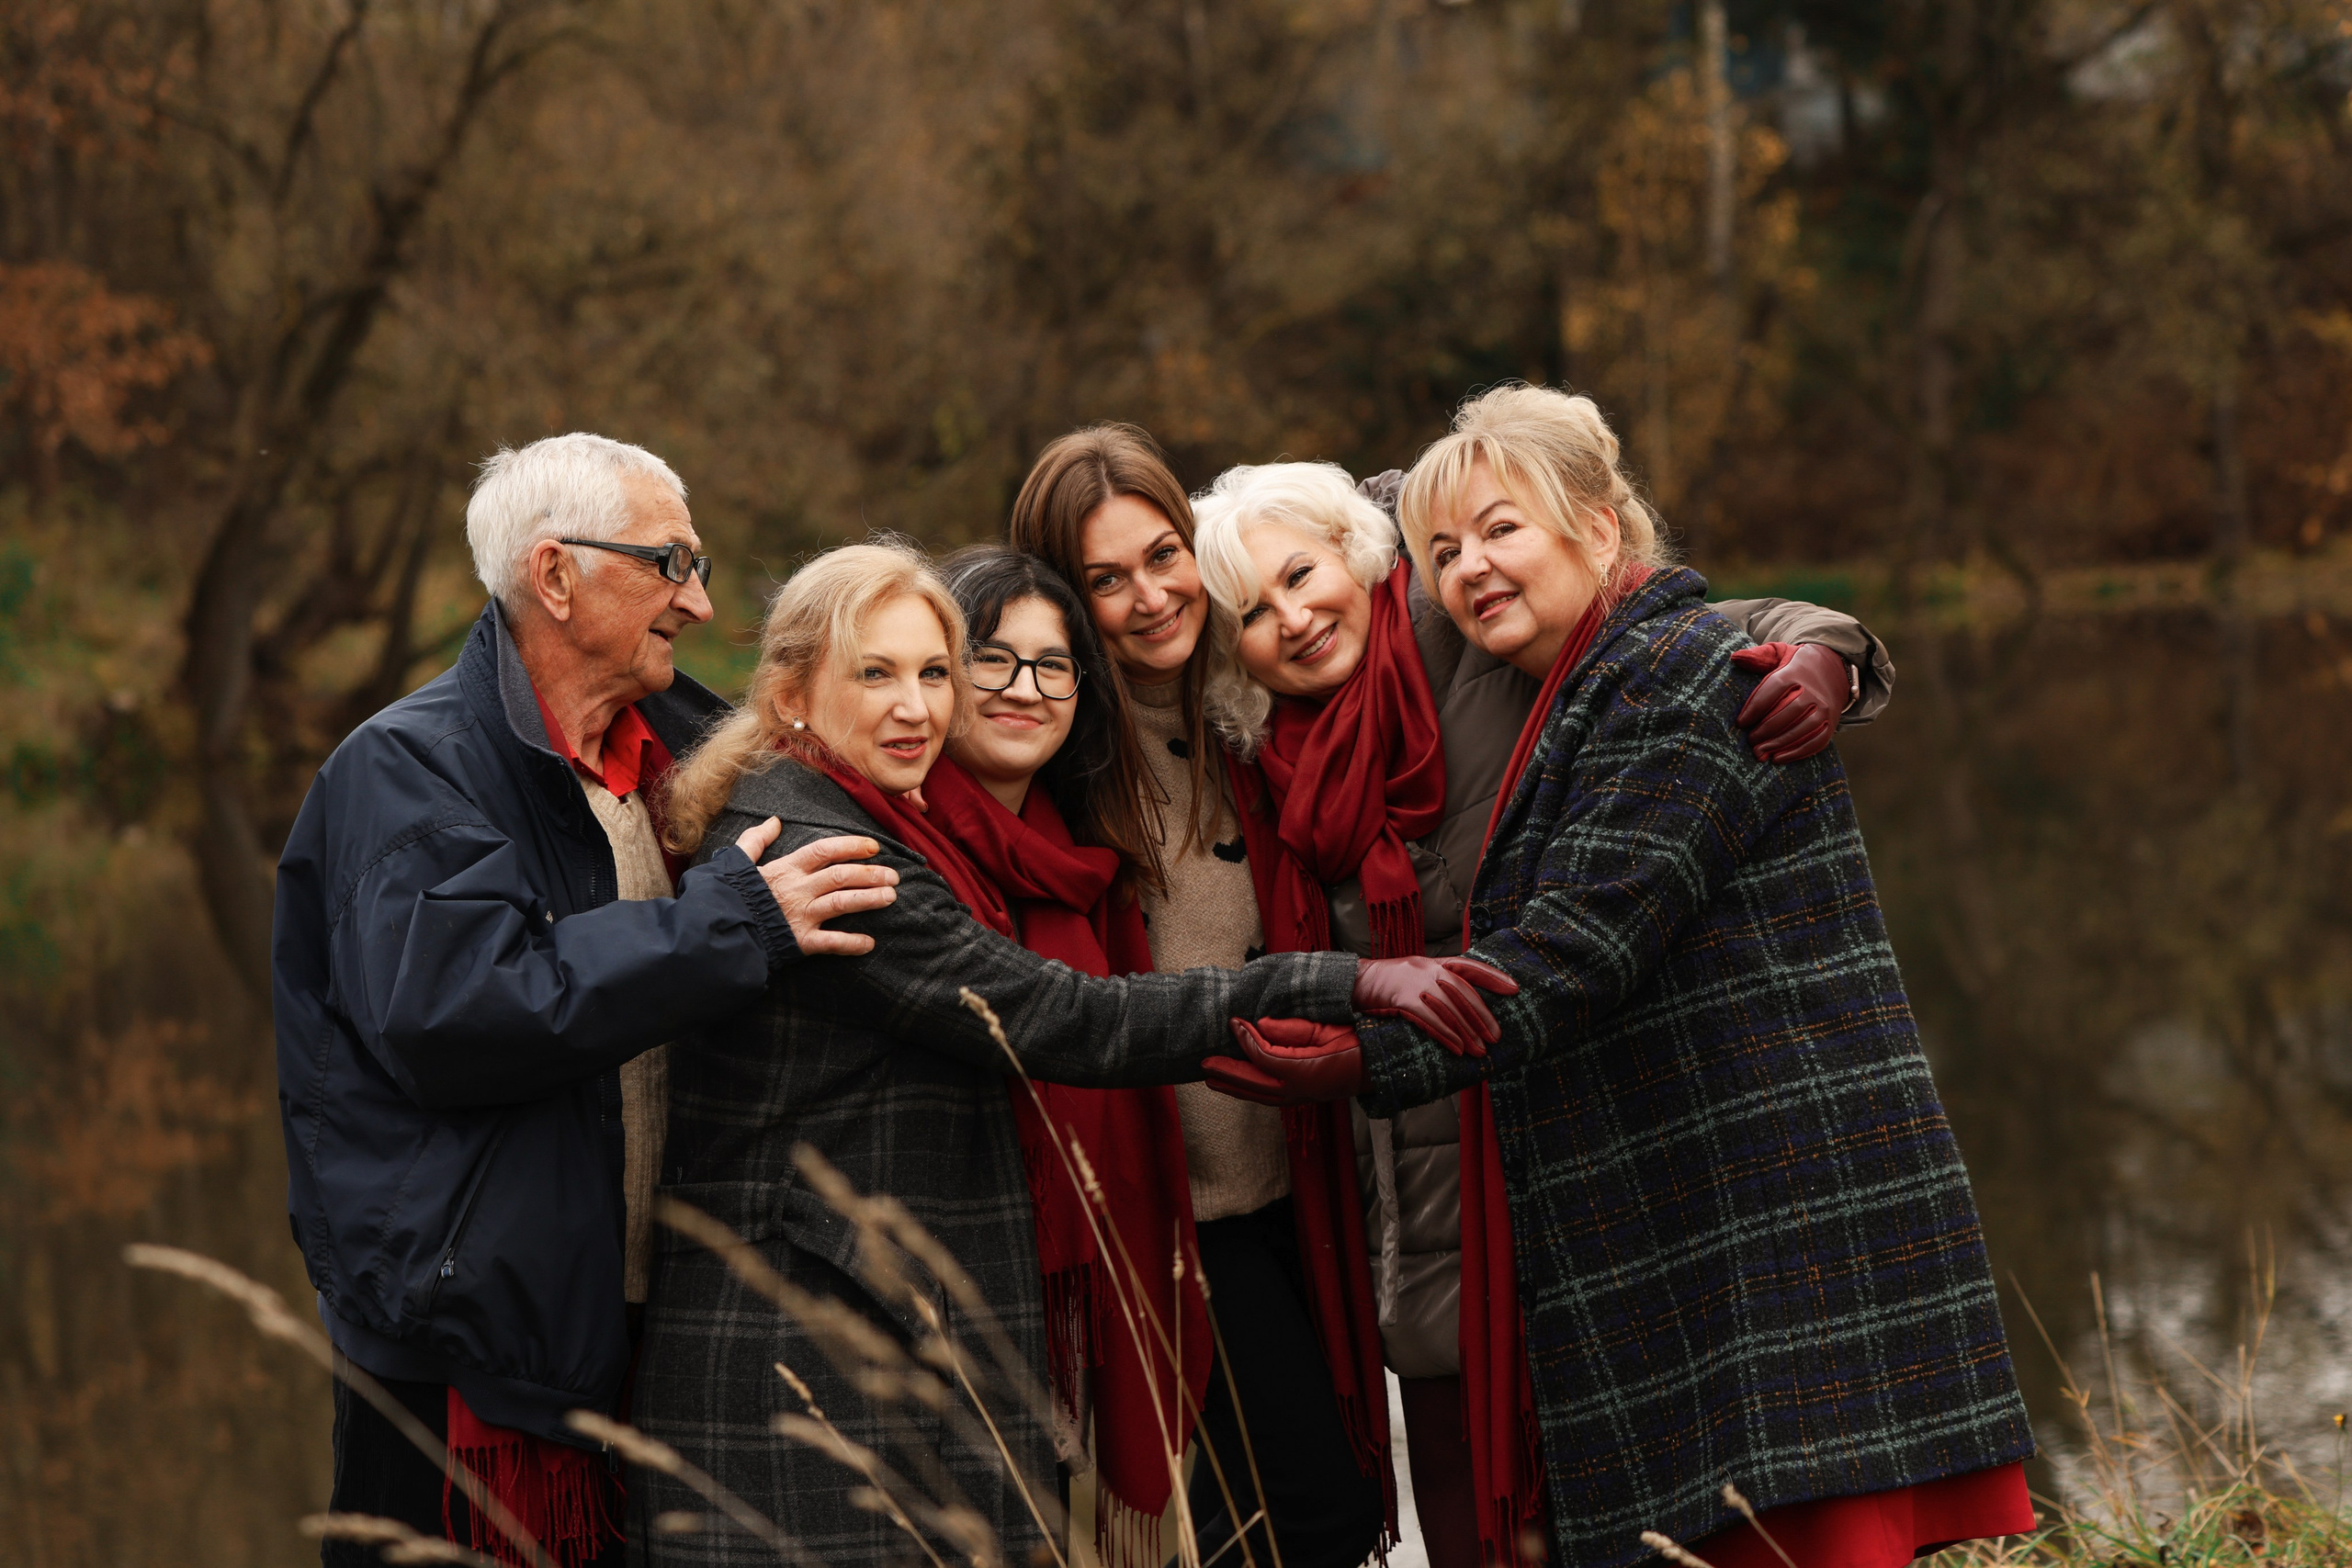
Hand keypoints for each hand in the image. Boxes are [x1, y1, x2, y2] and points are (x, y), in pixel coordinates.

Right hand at [732, 818, 898, 956]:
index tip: (873, 847)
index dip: (851, 846)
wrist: (716, 929)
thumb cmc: (728, 894)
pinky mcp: (799, 941)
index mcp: (786, 868)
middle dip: (871, 874)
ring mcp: (800, 915)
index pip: (824, 850)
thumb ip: (756, 840)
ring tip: (890, 897)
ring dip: (869, 899)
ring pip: (842, 903)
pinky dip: (851, 943)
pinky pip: (830, 942)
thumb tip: (774, 821)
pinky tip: (869, 943)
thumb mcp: (738, 861)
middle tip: (893, 876)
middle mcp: (798, 889)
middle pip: (841, 876)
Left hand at [1204, 1019, 1365, 1105]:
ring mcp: (1300, 1097)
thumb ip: (1291, 1029)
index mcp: (1304, 1070)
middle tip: (1204, 1063)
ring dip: (1234, 1087)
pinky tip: (1240, 1086)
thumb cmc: (1357, 1043)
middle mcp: (1298, 1089)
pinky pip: (1269, 1097)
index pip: (1263, 1055)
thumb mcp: (1325, 1029)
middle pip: (1254, 1082)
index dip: (1245, 1038)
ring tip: (1212, 1079)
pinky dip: (1251, 1092)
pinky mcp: (1302, 1098)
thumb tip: (1259, 1025)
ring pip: (1259, 1095)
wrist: (1380, 1066)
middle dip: (1227, 1072)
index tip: (1234, 1021)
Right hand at [1351, 955, 1517, 1057]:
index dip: (1494, 977)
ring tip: (1480, 1050)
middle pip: (1463, 993)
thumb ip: (1441, 985)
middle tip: (1496, 1037)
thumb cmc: (1390, 983)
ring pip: (1449, 1009)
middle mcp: (1429, 969)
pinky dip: (1446, 1035)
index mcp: (1436, 962)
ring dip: (1467, 1032)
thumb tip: (1468, 1005)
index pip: (1471, 967)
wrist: (1357, 982)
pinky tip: (1457, 1049)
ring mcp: (1416, 983)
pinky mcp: (1402, 1000)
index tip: (1515, 989)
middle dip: (1482, 1017)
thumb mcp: (1418, 975)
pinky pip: (1429, 1020)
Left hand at [1730, 642, 1849, 762]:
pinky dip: (1798, 752)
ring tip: (1760, 753)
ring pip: (1804, 728)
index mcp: (1795, 672)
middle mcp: (1813, 690)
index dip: (1755, 707)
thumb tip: (1734, 658)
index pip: (1774, 689)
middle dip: (1766, 729)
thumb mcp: (1779, 653)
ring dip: (1780, 744)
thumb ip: (1758, 656)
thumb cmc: (1795, 666)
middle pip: (1789, 711)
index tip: (1740, 723)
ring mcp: (1825, 707)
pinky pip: (1817, 740)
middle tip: (1750, 741)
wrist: (1831, 668)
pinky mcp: (1832, 722)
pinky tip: (1778, 758)